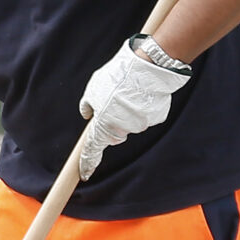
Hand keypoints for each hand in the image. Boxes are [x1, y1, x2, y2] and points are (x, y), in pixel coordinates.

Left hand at [74, 36, 190, 179]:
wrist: (148, 66)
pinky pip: (144, 116)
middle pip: (113, 134)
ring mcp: (141, 125)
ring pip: (129, 124)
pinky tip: (142, 93)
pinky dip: (141, 107)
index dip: (87, 162)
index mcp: (104, 126)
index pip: (93, 150)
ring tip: (127, 92)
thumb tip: (87, 113)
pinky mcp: (155, 118)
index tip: (83, 174)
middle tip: (111, 101)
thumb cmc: (116, 77)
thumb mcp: (92, 89)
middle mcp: (123, 130)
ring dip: (126, 112)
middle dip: (110, 123)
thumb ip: (87, 105)